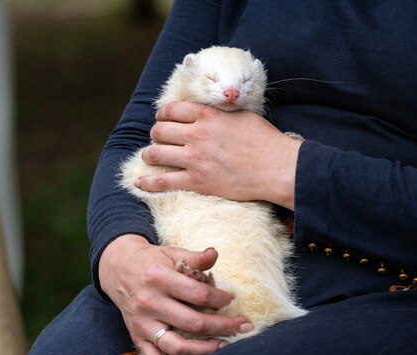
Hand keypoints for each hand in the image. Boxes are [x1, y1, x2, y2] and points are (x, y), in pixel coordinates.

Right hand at [99, 234, 251, 354]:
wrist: (117, 270)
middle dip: (224, 327)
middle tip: (243, 327)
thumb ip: (195, 257)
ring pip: (177, 347)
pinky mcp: (137, 338)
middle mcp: (149, 303)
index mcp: (158, 278)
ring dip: (205, 351)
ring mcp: (142, 324)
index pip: (198, 294)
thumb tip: (215, 254)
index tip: (232, 300)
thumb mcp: (171, 252)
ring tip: (224, 346)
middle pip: (193, 323)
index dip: (221, 298)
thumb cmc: (151, 262)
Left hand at [136, 102, 300, 209]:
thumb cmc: (265, 141)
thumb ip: (219, 113)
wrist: (277, 168)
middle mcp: (196, 134)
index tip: (163, 120)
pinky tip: (139, 183)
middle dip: (156, 134)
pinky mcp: (196, 181)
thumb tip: (208, 111)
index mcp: (207, 115)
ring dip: (149, 155)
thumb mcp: (241, 115)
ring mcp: (194, 159)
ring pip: (155, 153)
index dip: (163, 115)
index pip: (171, 110)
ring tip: (150, 157)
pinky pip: (163, 181)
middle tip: (159, 139)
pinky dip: (147, 182)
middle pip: (159, 130)